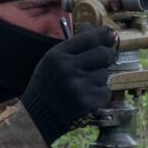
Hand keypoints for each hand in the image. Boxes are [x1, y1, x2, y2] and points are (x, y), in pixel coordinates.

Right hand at [20, 26, 118, 143]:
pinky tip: (85, 96)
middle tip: (103, 59)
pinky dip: (99, 94)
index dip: (103, 34)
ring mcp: (78, 87)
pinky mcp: (87, 103)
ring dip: (98, 78)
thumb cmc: (46, 86)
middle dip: (106, 55)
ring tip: (82, 85)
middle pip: (103, 54)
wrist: (37, 117)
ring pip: (105, 74)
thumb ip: (72, 46)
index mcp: (57, 56)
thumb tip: (96, 30)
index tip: (110, 34)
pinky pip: (106, 91)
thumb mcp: (51, 61)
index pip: (89, 38)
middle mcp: (67, 69)